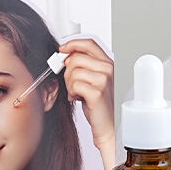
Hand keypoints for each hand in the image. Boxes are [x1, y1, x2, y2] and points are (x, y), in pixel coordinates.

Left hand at [60, 38, 115, 169]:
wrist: (108, 126)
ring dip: (69, 84)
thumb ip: (83, 66)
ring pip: (72, 72)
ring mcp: (104, 80)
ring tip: (77, 93)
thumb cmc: (99, 105)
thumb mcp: (92, 80)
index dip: (72, 44)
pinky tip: (77, 99)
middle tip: (72, 85)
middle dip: (67, 72)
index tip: (62, 50)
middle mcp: (108, 69)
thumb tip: (65, 56)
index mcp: (108, 64)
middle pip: (75, 58)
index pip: (89, 43)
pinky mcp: (97, 92)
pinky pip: (74, 85)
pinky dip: (71, 93)